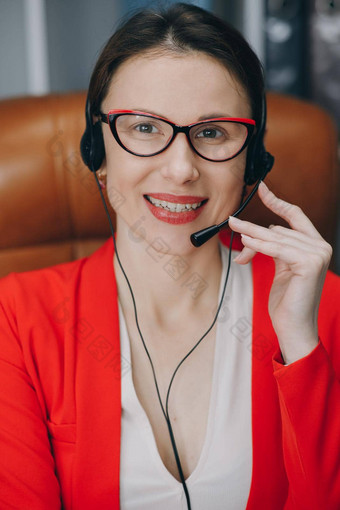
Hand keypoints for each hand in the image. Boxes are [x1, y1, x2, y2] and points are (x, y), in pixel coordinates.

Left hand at [228, 181, 332, 363]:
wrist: (294, 327)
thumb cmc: (287, 300)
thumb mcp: (280, 268)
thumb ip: (273, 249)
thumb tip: (253, 236)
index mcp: (315, 246)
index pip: (296, 216)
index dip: (277, 201)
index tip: (261, 188)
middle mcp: (320, 247)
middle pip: (279, 228)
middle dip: (253, 232)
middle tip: (232, 222)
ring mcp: (317, 254)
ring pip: (275, 237)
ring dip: (252, 235)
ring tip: (234, 227)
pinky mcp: (308, 264)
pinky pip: (277, 249)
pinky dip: (260, 244)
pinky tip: (246, 240)